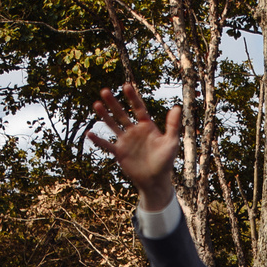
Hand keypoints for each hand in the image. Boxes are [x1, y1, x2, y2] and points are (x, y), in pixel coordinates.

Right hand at [88, 82, 183, 209]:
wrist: (156, 181)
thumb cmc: (166, 162)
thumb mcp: (171, 142)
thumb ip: (172, 125)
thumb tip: (177, 107)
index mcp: (147, 126)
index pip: (138, 108)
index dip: (132, 97)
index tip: (126, 85)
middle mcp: (135, 131)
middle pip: (122, 114)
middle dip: (113, 103)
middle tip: (104, 91)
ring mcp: (126, 141)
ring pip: (113, 125)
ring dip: (104, 116)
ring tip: (96, 104)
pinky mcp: (119, 153)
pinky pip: (107, 145)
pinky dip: (98, 140)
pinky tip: (89, 133)